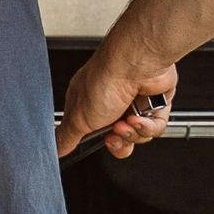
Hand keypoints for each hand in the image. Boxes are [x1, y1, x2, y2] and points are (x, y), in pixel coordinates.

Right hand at [56, 45, 178, 161]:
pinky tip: (141, 117)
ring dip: (133, 132)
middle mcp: (112, 102)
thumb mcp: (78, 118)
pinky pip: (155, 127)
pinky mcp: (156, 102)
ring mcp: (135, 102)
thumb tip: (57, 148)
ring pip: (138, 136)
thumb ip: (66, 137)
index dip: (96, 142)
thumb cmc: (106, 80)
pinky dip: (148, 126)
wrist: (137, 64)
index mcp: (89, 103)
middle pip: (118, 139)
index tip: (97, 140)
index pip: (92, 133)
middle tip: (115, 134)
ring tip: (128, 121)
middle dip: (118, 143)